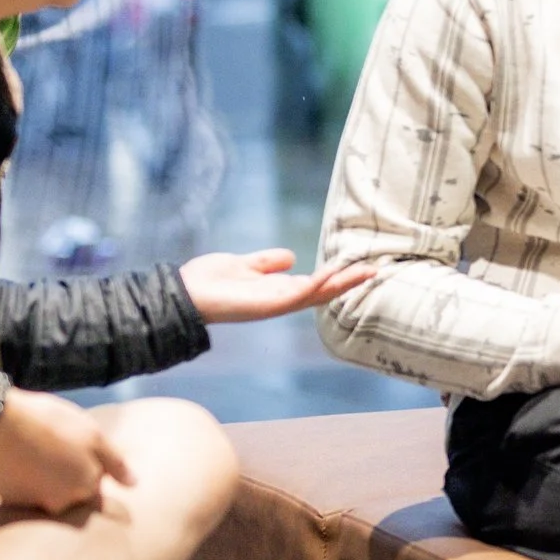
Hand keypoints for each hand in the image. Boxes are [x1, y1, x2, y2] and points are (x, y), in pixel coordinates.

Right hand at [0, 388, 130, 514]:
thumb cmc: (52, 425)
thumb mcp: (94, 437)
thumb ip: (116, 464)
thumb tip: (133, 484)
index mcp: (86, 489)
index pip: (97, 486)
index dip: (90, 465)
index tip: (76, 448)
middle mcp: (62, 504)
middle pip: (73, 493)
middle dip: (69, 474)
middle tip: (55, 447)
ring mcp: (34, 503)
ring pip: (49, 493)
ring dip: (47, 479)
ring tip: (38, 452)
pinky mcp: (9, 499)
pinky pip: (26, 493)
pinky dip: (26, 481)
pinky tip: (21, 460)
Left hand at [177, 249, 372, 323]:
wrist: (183, 294)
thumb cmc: (207, 281)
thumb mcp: (244, 264)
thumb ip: (267, 262)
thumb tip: (291, 256)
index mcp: (277, 290)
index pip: (315, 283)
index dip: (338, 275)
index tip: (360, 265)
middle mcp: (281, 299)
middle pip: (324, 290)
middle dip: (349, 281)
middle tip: (375, 270)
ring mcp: (277, 303)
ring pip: (318, 293)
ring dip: (342, 282)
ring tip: (366, 271)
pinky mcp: (270, 303)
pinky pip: (300, 292)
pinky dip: (318, 282)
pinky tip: (333, 271)